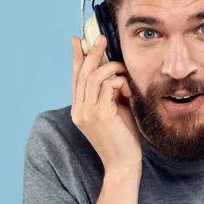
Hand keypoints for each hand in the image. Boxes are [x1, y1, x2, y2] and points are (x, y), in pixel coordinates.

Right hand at [71, 34, 141, 171]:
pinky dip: (119, 82)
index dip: (76, 58)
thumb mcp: (114, 111)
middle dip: (92, 53)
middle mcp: (78, 110)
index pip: (75, 78)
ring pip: (94, 77)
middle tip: (101, 38)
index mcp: (79, 110)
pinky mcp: (100, 115)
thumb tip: (115, 74)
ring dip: (111, 67)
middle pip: (82, 73)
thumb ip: (110, 93)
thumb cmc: (122, 138)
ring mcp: (87, 113)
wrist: (123, 164)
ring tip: (123, 69)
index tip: (77, 41)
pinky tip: (128, 90)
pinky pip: (107, 86)